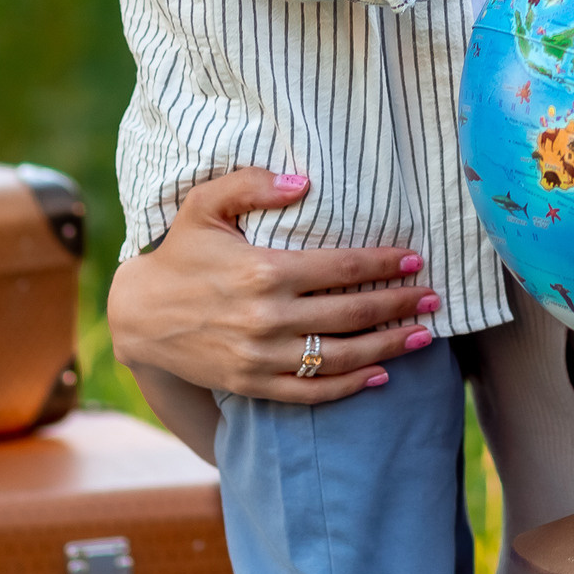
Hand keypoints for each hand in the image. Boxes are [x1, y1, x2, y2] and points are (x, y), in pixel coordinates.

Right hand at [105, 167, 441, 404]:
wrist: (139, 316)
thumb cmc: (180, 253)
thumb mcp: (204, 204)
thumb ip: (252, 184)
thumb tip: (304, 182)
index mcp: (263, 270)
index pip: (342, 269)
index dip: (385, 264)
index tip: (417, 260)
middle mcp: (267, 317)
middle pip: (351, 313)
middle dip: (399, 305)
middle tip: (434, 298)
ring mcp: (260, 357)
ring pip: (339, 356)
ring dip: (387, 347)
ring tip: (421, 337)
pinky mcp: (252, 385)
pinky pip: (311, 391)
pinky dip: (349, 386)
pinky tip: (380, 374)